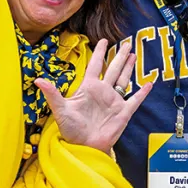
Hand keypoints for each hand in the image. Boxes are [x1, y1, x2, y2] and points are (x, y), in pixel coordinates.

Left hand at [35, 40, 152, 152]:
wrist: (84, 147)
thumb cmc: (71, 130)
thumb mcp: (61, 110)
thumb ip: (52, 94)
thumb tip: (37, 80)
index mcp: (88, 88)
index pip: (95, 65)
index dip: (99, 52)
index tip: (103, 40)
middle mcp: (102, 92)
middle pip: (112, 69)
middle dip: (119, 56)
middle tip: (127, 42)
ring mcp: (114, 101)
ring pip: (123, 80)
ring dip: (129, 68)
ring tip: (134, 55)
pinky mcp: (123, 113)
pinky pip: (134, 100)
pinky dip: (142, 92)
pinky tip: (149, 83)